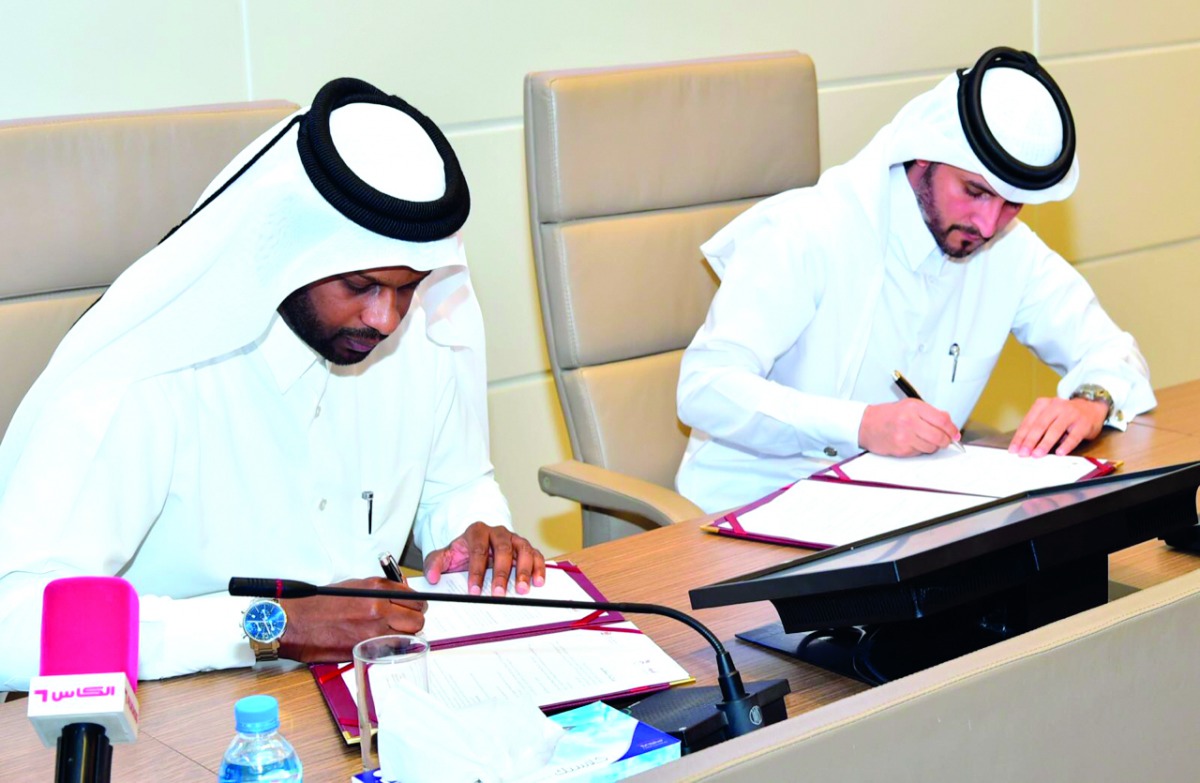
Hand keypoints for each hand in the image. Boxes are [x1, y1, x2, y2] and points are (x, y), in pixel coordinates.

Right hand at [277, 576, 425, 662]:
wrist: (296, 623)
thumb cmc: (319, 605)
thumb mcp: (353, 586)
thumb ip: (380, 589)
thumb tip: (401, 591)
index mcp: (375, 588)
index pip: (414, 596)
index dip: (417, 603)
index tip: (415, 606)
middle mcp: (378, 607)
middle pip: (417, 617)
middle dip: (416, 619)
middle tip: (408, 620)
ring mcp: (374, 629)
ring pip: (410, 635)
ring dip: (408, 635)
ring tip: (397, 633)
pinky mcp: (366, 648)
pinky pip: (393, 649)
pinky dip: (394, 647)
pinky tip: (385, 643)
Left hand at [424, 521, 545, 596]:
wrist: (474, 546)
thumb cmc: (462, 553)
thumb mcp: (445, 556)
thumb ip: (435, 564)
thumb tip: (433, 578)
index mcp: (477, 531)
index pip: (478, 550)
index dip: (476, 571)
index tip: (474, 590)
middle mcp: (497, 532)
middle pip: (502, 550)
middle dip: (500, 573)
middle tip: (499, 593)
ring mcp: (514, 539)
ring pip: (522, 550)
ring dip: (523, 571)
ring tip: (522, 589)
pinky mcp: (525, 547)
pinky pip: (536, 554)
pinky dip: (539, 567)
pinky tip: (538, 582)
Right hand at [858, 399, 961, 456]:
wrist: (866, 425)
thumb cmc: (888, 415)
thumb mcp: (909, 406)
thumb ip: (930, 413)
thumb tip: (949, 424)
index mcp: (913, 408)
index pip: (942, 420)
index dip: (952, 429)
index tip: (955, 434)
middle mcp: (909, 421)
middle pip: (939, 436)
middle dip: (946, 440)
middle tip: (945, 440)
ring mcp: (904, 436)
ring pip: (931, 447)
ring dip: (932, 446)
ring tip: (923, 439)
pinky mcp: (901, 449)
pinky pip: (920, 452)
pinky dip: (920, 449)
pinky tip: (912, 442)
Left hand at [1008, 397, 1106, 456]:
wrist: (1091, 406)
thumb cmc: (1065, 415)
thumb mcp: (1049, 416)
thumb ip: (1037, 427)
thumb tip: (1023, 446)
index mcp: (1043, 404)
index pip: (1028, 422)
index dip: (1020, 437)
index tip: (1013, 449)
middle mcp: (1056, 406)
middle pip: (1039, 425)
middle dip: (1029, 441)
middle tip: (1023, 453)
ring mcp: (1071, 413)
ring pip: (1055, 430)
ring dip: (1045, 444)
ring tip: (1037, 454)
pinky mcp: (1083, 423)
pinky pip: (1074, 436)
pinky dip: (1066, 445)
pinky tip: (1060, 453)